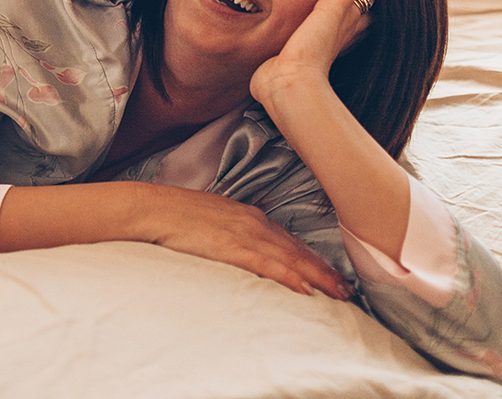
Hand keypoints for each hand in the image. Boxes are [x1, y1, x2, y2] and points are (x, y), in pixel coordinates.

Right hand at [142, 184, 353, 300]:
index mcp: (248, 214)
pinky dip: (288, 276)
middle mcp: (252, 222)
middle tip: (347, 290)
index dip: (312, 257)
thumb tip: (243, 244)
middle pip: (296, 249)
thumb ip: (232, 229)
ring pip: (289, 257)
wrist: (154, 208)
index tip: (331, 273)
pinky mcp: (230, 247)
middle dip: (324, 270)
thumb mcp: (212, 218)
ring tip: (337, 293)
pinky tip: (304, 289)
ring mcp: (243, 233)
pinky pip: (266, 264)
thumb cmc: (177, 213)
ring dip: (317, 276)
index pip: (288, 239)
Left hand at [250, 0, 371, 104]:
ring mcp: (340, 20)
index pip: (348, 28)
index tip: (364, 10)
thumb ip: (272, 70)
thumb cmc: (281, 85)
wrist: (290, 84)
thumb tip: (255, 84)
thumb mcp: (278, 71)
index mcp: (329, 47)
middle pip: (361, 9)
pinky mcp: (334, 8)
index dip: (357, 18)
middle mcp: (340, 33)